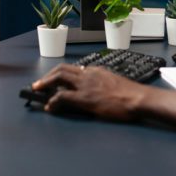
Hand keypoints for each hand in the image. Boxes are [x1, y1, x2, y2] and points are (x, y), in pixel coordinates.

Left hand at [31, 64, 145, 120]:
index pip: (73, 69)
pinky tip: (49, 106)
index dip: (60, 74)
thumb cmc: (131, 94)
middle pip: (62, 69)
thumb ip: (102, 83)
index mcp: (96, 71)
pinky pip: (62, 96)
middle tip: (38, 84)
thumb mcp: (114, 83)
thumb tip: (94, 90)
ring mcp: (86, 85)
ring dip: (45, 83)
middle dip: (48, 76)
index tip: (54, 80)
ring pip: (59, 77)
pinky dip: (53, 100)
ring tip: (37, 90)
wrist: (138, 98)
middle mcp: (88, 74)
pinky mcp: (85, 98)